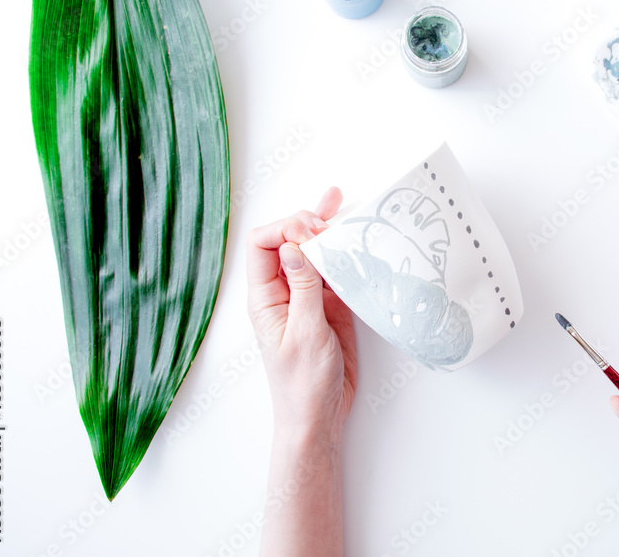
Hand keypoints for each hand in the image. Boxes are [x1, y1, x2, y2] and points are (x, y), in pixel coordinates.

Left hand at [246, 187, 357, 438]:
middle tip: (331, 220)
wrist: (319, 416)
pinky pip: (335, 272)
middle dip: (305, 222)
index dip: (285, 229)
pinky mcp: (330, 306)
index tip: (312, 232)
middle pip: (287, 242)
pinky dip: (345, 254)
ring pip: (313, 253)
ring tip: (340, 202)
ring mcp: (306, 297)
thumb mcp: (305, 333)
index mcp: (264, 297)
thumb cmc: (302, 384)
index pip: (263, 245)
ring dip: (325, 230)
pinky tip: (355, 238)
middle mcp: (282, 291)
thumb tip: (296, 246)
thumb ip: (303, 287)